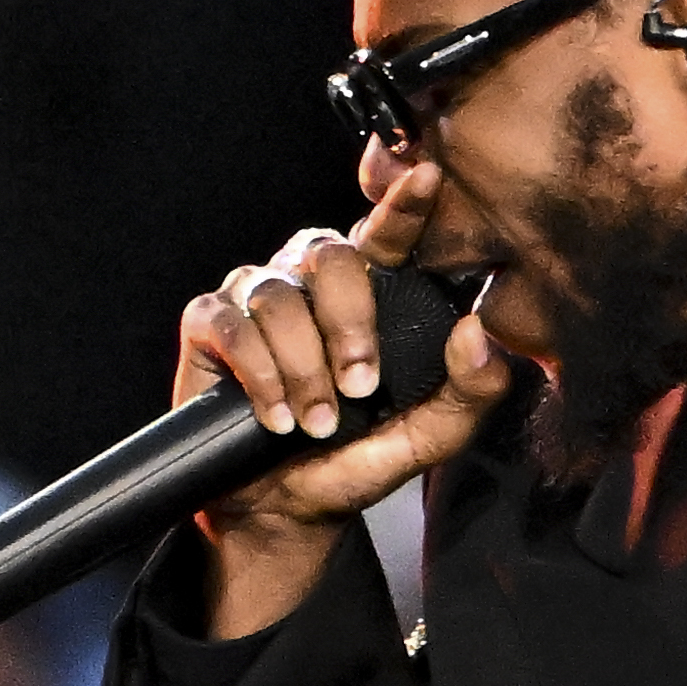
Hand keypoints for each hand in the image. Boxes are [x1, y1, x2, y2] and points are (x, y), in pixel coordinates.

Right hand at [172, 215, 514, 634]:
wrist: (287, 509)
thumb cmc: (355, 459)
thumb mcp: (427, 438)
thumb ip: (468, 392)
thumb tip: (476, 332)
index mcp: (369, 292)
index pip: (387, 233)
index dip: (402, 200)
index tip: (426, 176)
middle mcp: (311, 280)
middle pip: (331, 256)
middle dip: (350, 326)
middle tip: (360, 389)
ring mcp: (258, 294)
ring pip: (281, 298)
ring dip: (304, 369)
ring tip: (315, 422)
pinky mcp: (210, 320)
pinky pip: (233, 324)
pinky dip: (260, 375)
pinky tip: (274, 417)